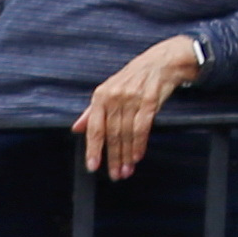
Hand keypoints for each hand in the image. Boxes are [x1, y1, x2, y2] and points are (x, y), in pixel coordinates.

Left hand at [79, 35, 199, 177]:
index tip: (93, 166)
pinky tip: (137, 156)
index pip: (94, 128)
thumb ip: (92, 111)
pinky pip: (143, 127)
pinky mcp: (150, 100)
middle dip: (113, 157)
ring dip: (126, 155)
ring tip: (126, 170)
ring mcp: (132, 99)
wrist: (161, 62)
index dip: (93, 149)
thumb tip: (77, 128)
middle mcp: (115, 97)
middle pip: (112, 134)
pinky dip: (140, 144)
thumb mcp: (108, 90)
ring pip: (127, 133)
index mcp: (101, 96)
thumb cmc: (133, 77)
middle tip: (115, 174)